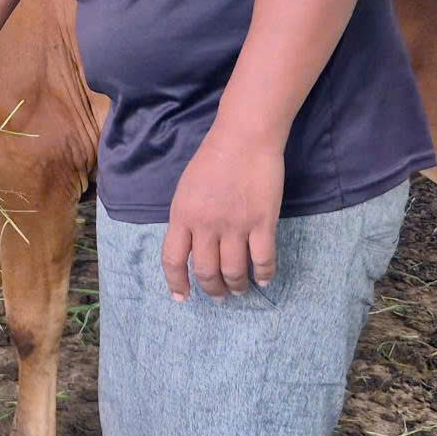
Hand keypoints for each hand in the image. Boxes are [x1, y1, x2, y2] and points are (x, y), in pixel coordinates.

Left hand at [161, 135, 283, 301]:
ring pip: (233, 271)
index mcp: (182, 215)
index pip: (173, 259)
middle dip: (212, 289)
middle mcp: (206, 225)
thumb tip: (192, 247)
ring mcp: (235, 225)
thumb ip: (187, 219)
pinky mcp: (262, 222)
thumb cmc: (213, 159)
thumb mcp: (186, 189)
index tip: (182, 297)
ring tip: (240, 290)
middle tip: (219, 296)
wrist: (244, 138)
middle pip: (206, 271)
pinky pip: (263, 260)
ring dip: (237, 286)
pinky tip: (263, 279)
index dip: (177, 283)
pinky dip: (263, 274)